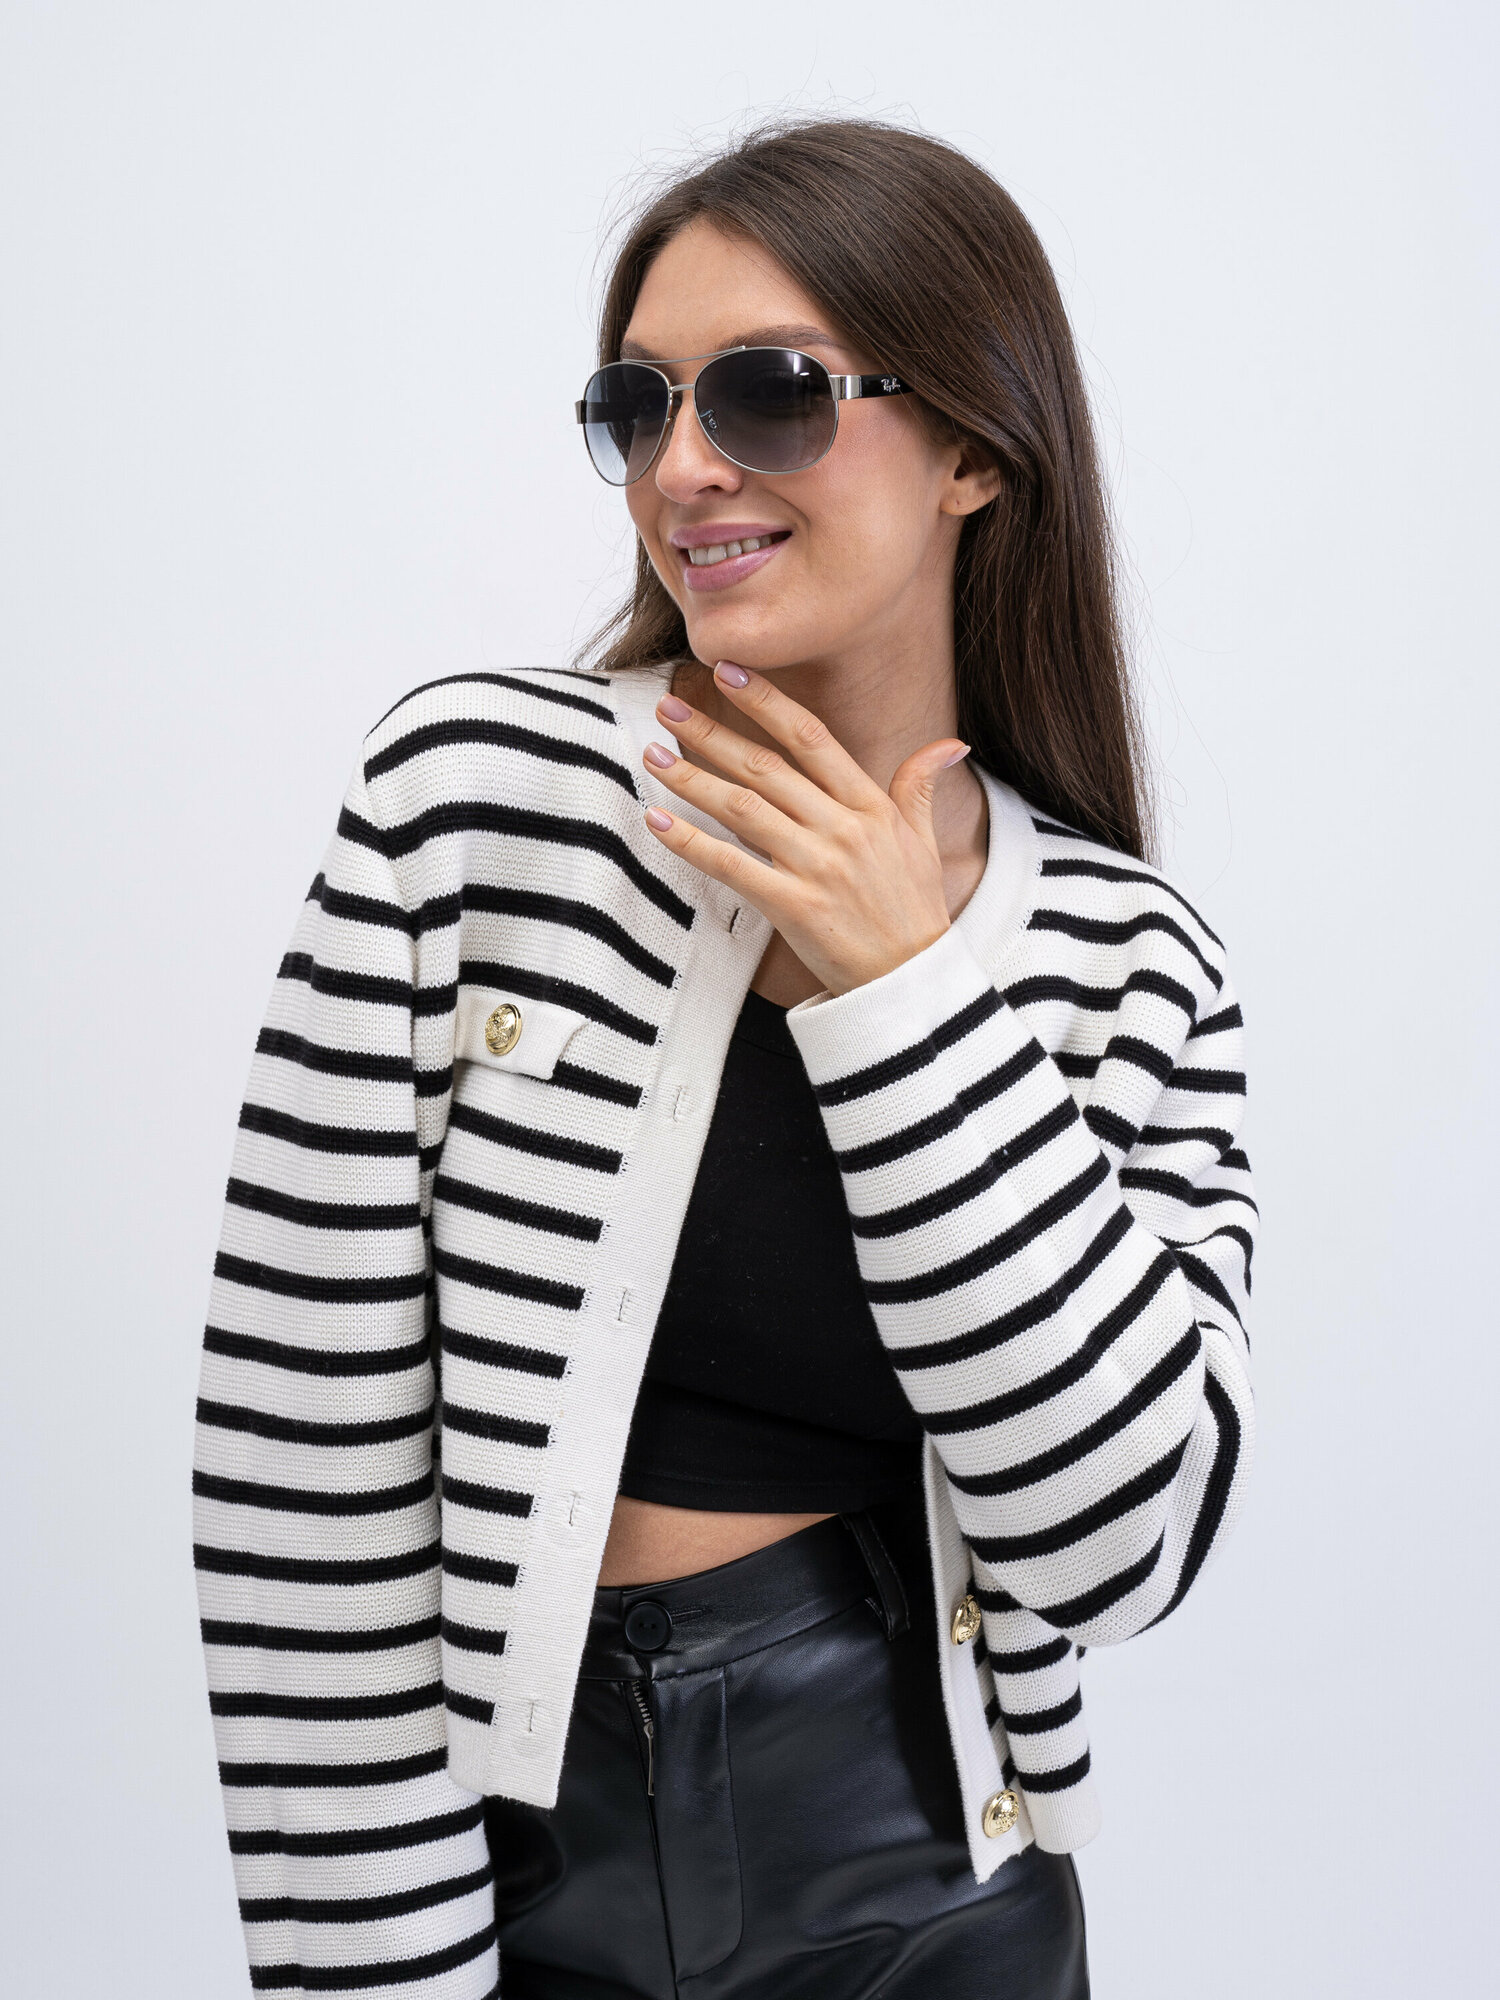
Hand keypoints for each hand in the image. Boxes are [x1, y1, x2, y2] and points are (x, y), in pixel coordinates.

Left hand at [641, 662, 969, 996]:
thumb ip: (920, 786)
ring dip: (692, 778)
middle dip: (711, 732)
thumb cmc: (914, 911)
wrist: (911, 982)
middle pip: (765, 766)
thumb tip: (950, 744)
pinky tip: (658, 821)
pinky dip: (691, 843)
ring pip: (742, 809)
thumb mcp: (924, 842)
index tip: (728, 671)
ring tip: (653, 755)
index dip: (766, 701)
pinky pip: (732, 867)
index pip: (811, 738)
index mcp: (871, 806)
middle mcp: (842, 829)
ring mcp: (817, 867)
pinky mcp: (794, 907)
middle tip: (668, 706)